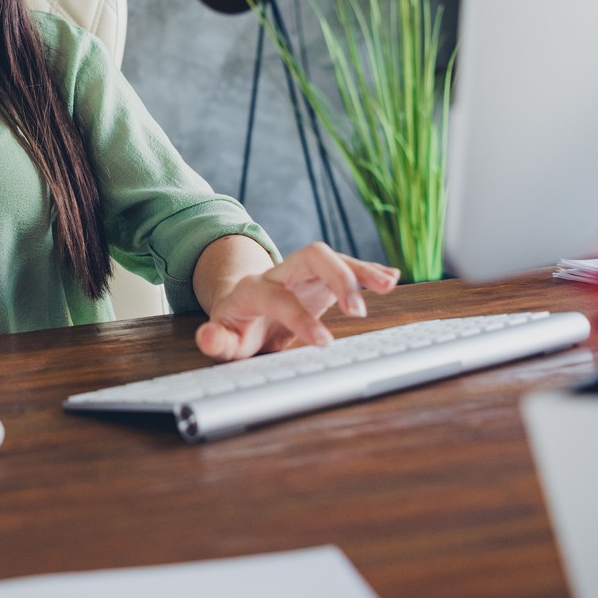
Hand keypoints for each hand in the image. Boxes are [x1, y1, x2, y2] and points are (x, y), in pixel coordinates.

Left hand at [195, 241, 399, 360]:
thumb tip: (207, 337)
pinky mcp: (322, 277)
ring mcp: (303, 272)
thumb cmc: (236, 326)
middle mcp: (281, 272)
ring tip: (388, 285)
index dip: (300, 316)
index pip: (278, 296)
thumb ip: (216, 341)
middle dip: (337, 277)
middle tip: (357, 311)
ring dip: (360, 269)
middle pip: (310, 255)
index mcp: (254, 289)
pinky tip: (390, 277)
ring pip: (332, 257)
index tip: (324, 341)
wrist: (242, 306)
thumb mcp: (223, 339)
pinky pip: (346, 266)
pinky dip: (368, 270)